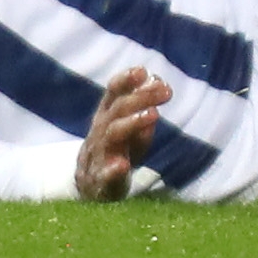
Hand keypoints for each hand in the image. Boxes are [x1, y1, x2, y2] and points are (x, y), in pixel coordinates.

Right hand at [76, 68, 169, 200]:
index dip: (126, 80)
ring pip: (113, 135)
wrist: (90, 187)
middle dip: (142, 97)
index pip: (113, 91)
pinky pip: (104, 174)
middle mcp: (100, 130)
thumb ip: (144, 110)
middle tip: (166, 91)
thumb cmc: (116, 149)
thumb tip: (159, 94)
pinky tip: (123, 165)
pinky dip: (113, 170)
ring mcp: (98, 154)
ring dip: (133, 123)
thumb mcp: (131, 128)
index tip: (143, 71)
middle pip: (118, 109)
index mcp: (107, 114)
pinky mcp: (100, 180)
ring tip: (154, 115)